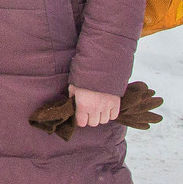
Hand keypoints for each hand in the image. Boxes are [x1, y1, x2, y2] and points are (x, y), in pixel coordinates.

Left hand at [31, 82, 165, 140]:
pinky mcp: (118, 101)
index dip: (79, 120)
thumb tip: (64, 112)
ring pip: (104, 120)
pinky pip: (114, 114)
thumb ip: (72, 99)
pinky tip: (106, 106)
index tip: (78, 118)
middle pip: (93, 123)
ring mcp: (109, 105)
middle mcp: (97, 107)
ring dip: (100, 115)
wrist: (104, 60)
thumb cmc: (84, 73)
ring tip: (96, 107)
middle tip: (87, 111)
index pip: (81, 122)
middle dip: (89, 119)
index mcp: (84, 104)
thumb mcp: (73, 85)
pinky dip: (110, 111)